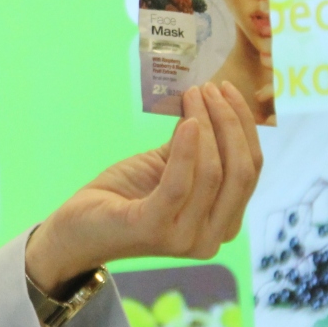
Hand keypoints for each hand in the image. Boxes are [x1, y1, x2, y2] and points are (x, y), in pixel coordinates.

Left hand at [26, 82, 262, 287]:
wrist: (77, 229)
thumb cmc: (124, 196)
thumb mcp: (167, 165)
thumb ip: (195, 146)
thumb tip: (211, 103)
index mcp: (223, 224)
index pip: (250, 170)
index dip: (244, 127)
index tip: (227, 90)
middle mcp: (212, 238)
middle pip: (240, 172)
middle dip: (229, 123)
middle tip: (211, 88)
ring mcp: (185, 238)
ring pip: (213, 173)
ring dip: (205, 124)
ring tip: (193, 94)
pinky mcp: (155, 229)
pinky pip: (180, 184)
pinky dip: (187, 149)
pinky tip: (186, 121)